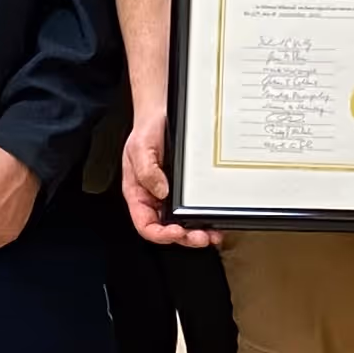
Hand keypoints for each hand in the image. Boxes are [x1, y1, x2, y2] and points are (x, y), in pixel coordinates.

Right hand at [123, 120, 223, 248]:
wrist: (161, 115)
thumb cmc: (146, 130)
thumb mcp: (140, 148)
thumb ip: (147, 171)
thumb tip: (160, 191)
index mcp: (138, 194)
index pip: (146, 224)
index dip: (161, 234)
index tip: (176, 231)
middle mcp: (154, 199)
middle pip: (167, 229)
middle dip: (185, 237)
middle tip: (201, 237)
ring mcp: (171, 196)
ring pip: (183, 224)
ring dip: (197, 232)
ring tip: (212, 235)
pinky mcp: (185, 191)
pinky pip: (194, 210)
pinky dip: (205, 219)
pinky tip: (215, 222)